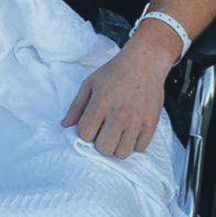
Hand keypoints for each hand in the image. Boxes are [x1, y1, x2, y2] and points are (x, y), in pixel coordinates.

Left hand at [61, 41, 172, 158]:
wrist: (145, 63)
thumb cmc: (114, 72)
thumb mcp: (90, 84)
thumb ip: (76, 106)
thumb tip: (64, 125)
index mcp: (101, 103)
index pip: (85, 134)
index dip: (85, 132)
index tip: (90, 124)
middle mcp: (119, 114)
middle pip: (104, 148)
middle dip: (99, 142)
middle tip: (103, 130)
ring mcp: (137, 121)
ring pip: (122, 153)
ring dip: (116, 146)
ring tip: (116, 133)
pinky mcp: (151, 124)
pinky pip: (139, 148)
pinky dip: (133, 143)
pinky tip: (130, 131)